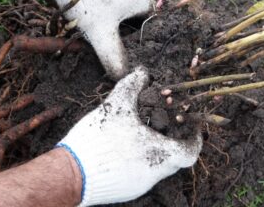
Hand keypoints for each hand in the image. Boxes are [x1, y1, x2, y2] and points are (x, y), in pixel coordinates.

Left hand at [48, 0, 153, 78]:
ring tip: (95, 20)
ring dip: (111, 11)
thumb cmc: (87, 2)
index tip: (127, 43)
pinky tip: (87, 4)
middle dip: (123, 24)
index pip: (149, 19)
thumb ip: (113, 57)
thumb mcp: (100, 34)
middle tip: (109, 35)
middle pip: (134, 9)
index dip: (140, 34)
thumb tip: (122, 75)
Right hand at [56, 66, 201, 206]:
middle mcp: (155, 175)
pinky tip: (124, 147)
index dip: (193, 138)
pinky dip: (140, 159)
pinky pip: (142, 174)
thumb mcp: (117, 105)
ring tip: (141, 132)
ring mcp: (140, 185)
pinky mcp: (126, 191)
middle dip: (171, 139)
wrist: (70, 173)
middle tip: (163, 122)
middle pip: (174, 158)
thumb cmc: (98, 139)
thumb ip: (132, 84)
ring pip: (158, 167)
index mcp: (160, 155)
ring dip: (154, 149)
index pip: (190, 152)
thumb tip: (143, 72)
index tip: (190, 126)